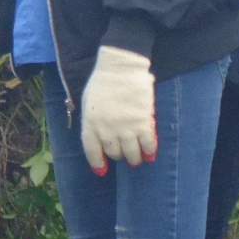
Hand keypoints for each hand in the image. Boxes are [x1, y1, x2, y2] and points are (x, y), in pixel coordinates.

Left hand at [78, 45, 157, 170]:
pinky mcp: (142, 123)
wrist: (121, 68)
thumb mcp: (88, 103)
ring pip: (131, 153)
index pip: (92, 150)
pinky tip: (150, 153)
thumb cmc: (102, 82)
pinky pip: (147, 144)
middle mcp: (106, 130)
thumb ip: (93, 120)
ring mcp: (125, 128)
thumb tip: (99, 135)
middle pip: (114, 153)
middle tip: (124, 155)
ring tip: (138, 159)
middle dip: (119, 156)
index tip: (101, 170)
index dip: (97, 162)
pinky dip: (149, 150)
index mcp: (90, 124)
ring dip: (135, 158)